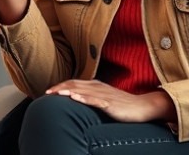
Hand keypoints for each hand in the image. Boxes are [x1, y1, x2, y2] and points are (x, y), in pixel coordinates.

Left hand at [46, 80, 176, 122]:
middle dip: (59, 88)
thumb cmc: (122, 104)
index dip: (60, 85)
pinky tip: (76, 99)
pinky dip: (84, 99)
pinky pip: (96, 100)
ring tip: (56, 93)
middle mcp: (98, 87)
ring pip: (82, 91)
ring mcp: (104, 95)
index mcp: (95, 84)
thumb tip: (75, 98)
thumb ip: (90, 95)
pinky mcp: (110, 104)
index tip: (48, 90)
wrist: (142, 107)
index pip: (74, 82)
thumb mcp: (103, 97)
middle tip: (46, 92)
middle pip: (75, 84)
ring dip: (68, 91)